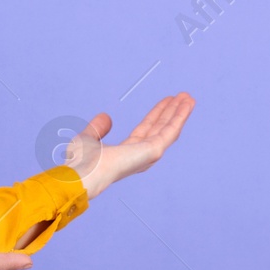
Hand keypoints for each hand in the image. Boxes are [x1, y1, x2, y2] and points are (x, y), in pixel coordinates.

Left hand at [67, 92, 193, 201]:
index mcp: (126, 153)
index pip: (146, 129)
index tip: (166, 101)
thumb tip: (105, 117)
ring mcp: (148, 154)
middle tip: (183, 96)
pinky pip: (170, 131)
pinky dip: (180, 116)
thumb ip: (97, 128)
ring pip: (168, 129)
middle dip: (171, 112)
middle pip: (160, 128)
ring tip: (188, 97)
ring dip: (179, 113)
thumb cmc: (81, 163)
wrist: (82, 173)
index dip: (156, 115)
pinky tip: (186, 105)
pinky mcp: (153, 151)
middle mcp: (140, 155)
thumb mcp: (87, 138)